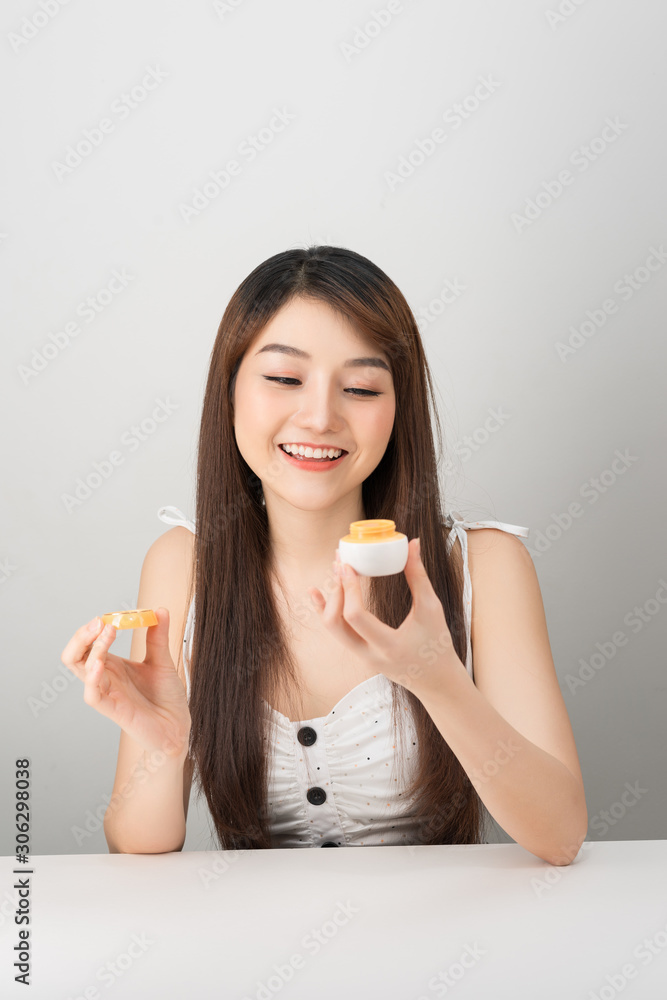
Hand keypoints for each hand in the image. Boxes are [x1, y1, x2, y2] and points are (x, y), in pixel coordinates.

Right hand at [60, 608, 190, 758]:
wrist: (177, 727)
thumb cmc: (165, 698)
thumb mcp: (163, 661)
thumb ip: (158, 637)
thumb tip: (159, 610)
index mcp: (114, 665)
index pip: (89, 643)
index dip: (95, 627)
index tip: (114, 615)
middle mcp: (106, 677)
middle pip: (75, 654)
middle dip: (82, 635)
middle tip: (101, 621)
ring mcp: (107, 692)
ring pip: (80, 669)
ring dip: (91, 647)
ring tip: (109, 632)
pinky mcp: (113, 709)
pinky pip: (92, 695)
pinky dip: (92, 678)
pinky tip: (100, 663)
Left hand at [308, 538, 463, 695]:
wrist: (436, 680)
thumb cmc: (438, 645)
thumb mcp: (431, 609)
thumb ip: (418, 576)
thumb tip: (413, 544)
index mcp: (389, 646)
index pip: (355, 617)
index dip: (348, 589)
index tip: (348, 565)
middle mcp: (369, 654)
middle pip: (335, 624)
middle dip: (335, 590)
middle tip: (341, 562)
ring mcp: (361, 655)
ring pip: (332, 628)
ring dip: (331, 597)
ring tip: (337, 570)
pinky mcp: (358, 652)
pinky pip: (335, 631)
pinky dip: (325, 610)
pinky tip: (316, 592)